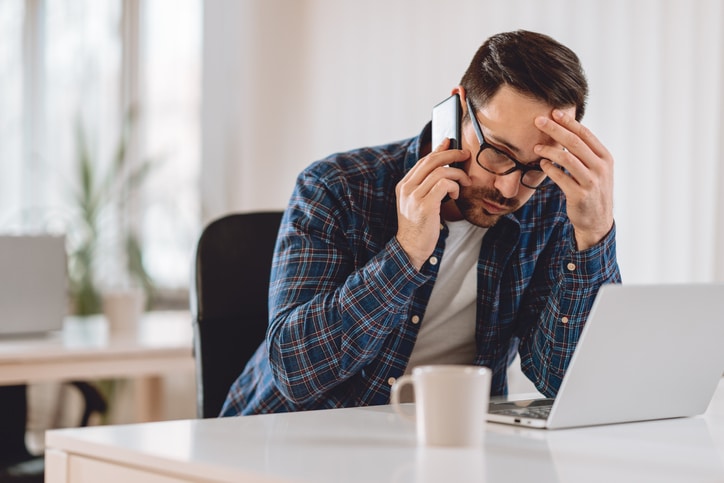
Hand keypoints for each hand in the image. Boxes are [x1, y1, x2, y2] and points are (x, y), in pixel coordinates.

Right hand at [396, 139, 470, 268]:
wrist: (410, 248)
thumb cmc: (419, 226)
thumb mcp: (418, 202)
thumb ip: (426, 186)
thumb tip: (442, 167)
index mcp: (404, 185)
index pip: (423, 161)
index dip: (439, 150)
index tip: (450, 143)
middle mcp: (407, 188)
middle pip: (431, 161)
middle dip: (452, 154)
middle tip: (466, 155)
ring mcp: (414, 196)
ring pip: (440, 171)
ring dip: (457, 174)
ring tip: (464, 183)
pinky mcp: (425, 205)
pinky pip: (444, 184)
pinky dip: (454, 186)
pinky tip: (456, 193)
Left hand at [534, 110, 613, 249]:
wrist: (598, 220)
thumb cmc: (593, 190)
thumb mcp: (597, 169)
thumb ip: (585, 153)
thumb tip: (566, 131)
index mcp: (605, 157)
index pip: (585, 134)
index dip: (569, 122)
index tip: (553, 112)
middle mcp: (601, 168)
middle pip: (574, 142)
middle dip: (555, 129)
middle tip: (538, 121)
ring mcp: (591, 181)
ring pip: (567, 158)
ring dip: (549, 150)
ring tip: (536, 147)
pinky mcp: (579, 195)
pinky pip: (560, 177)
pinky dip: (549, 168)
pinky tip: (542, 164)